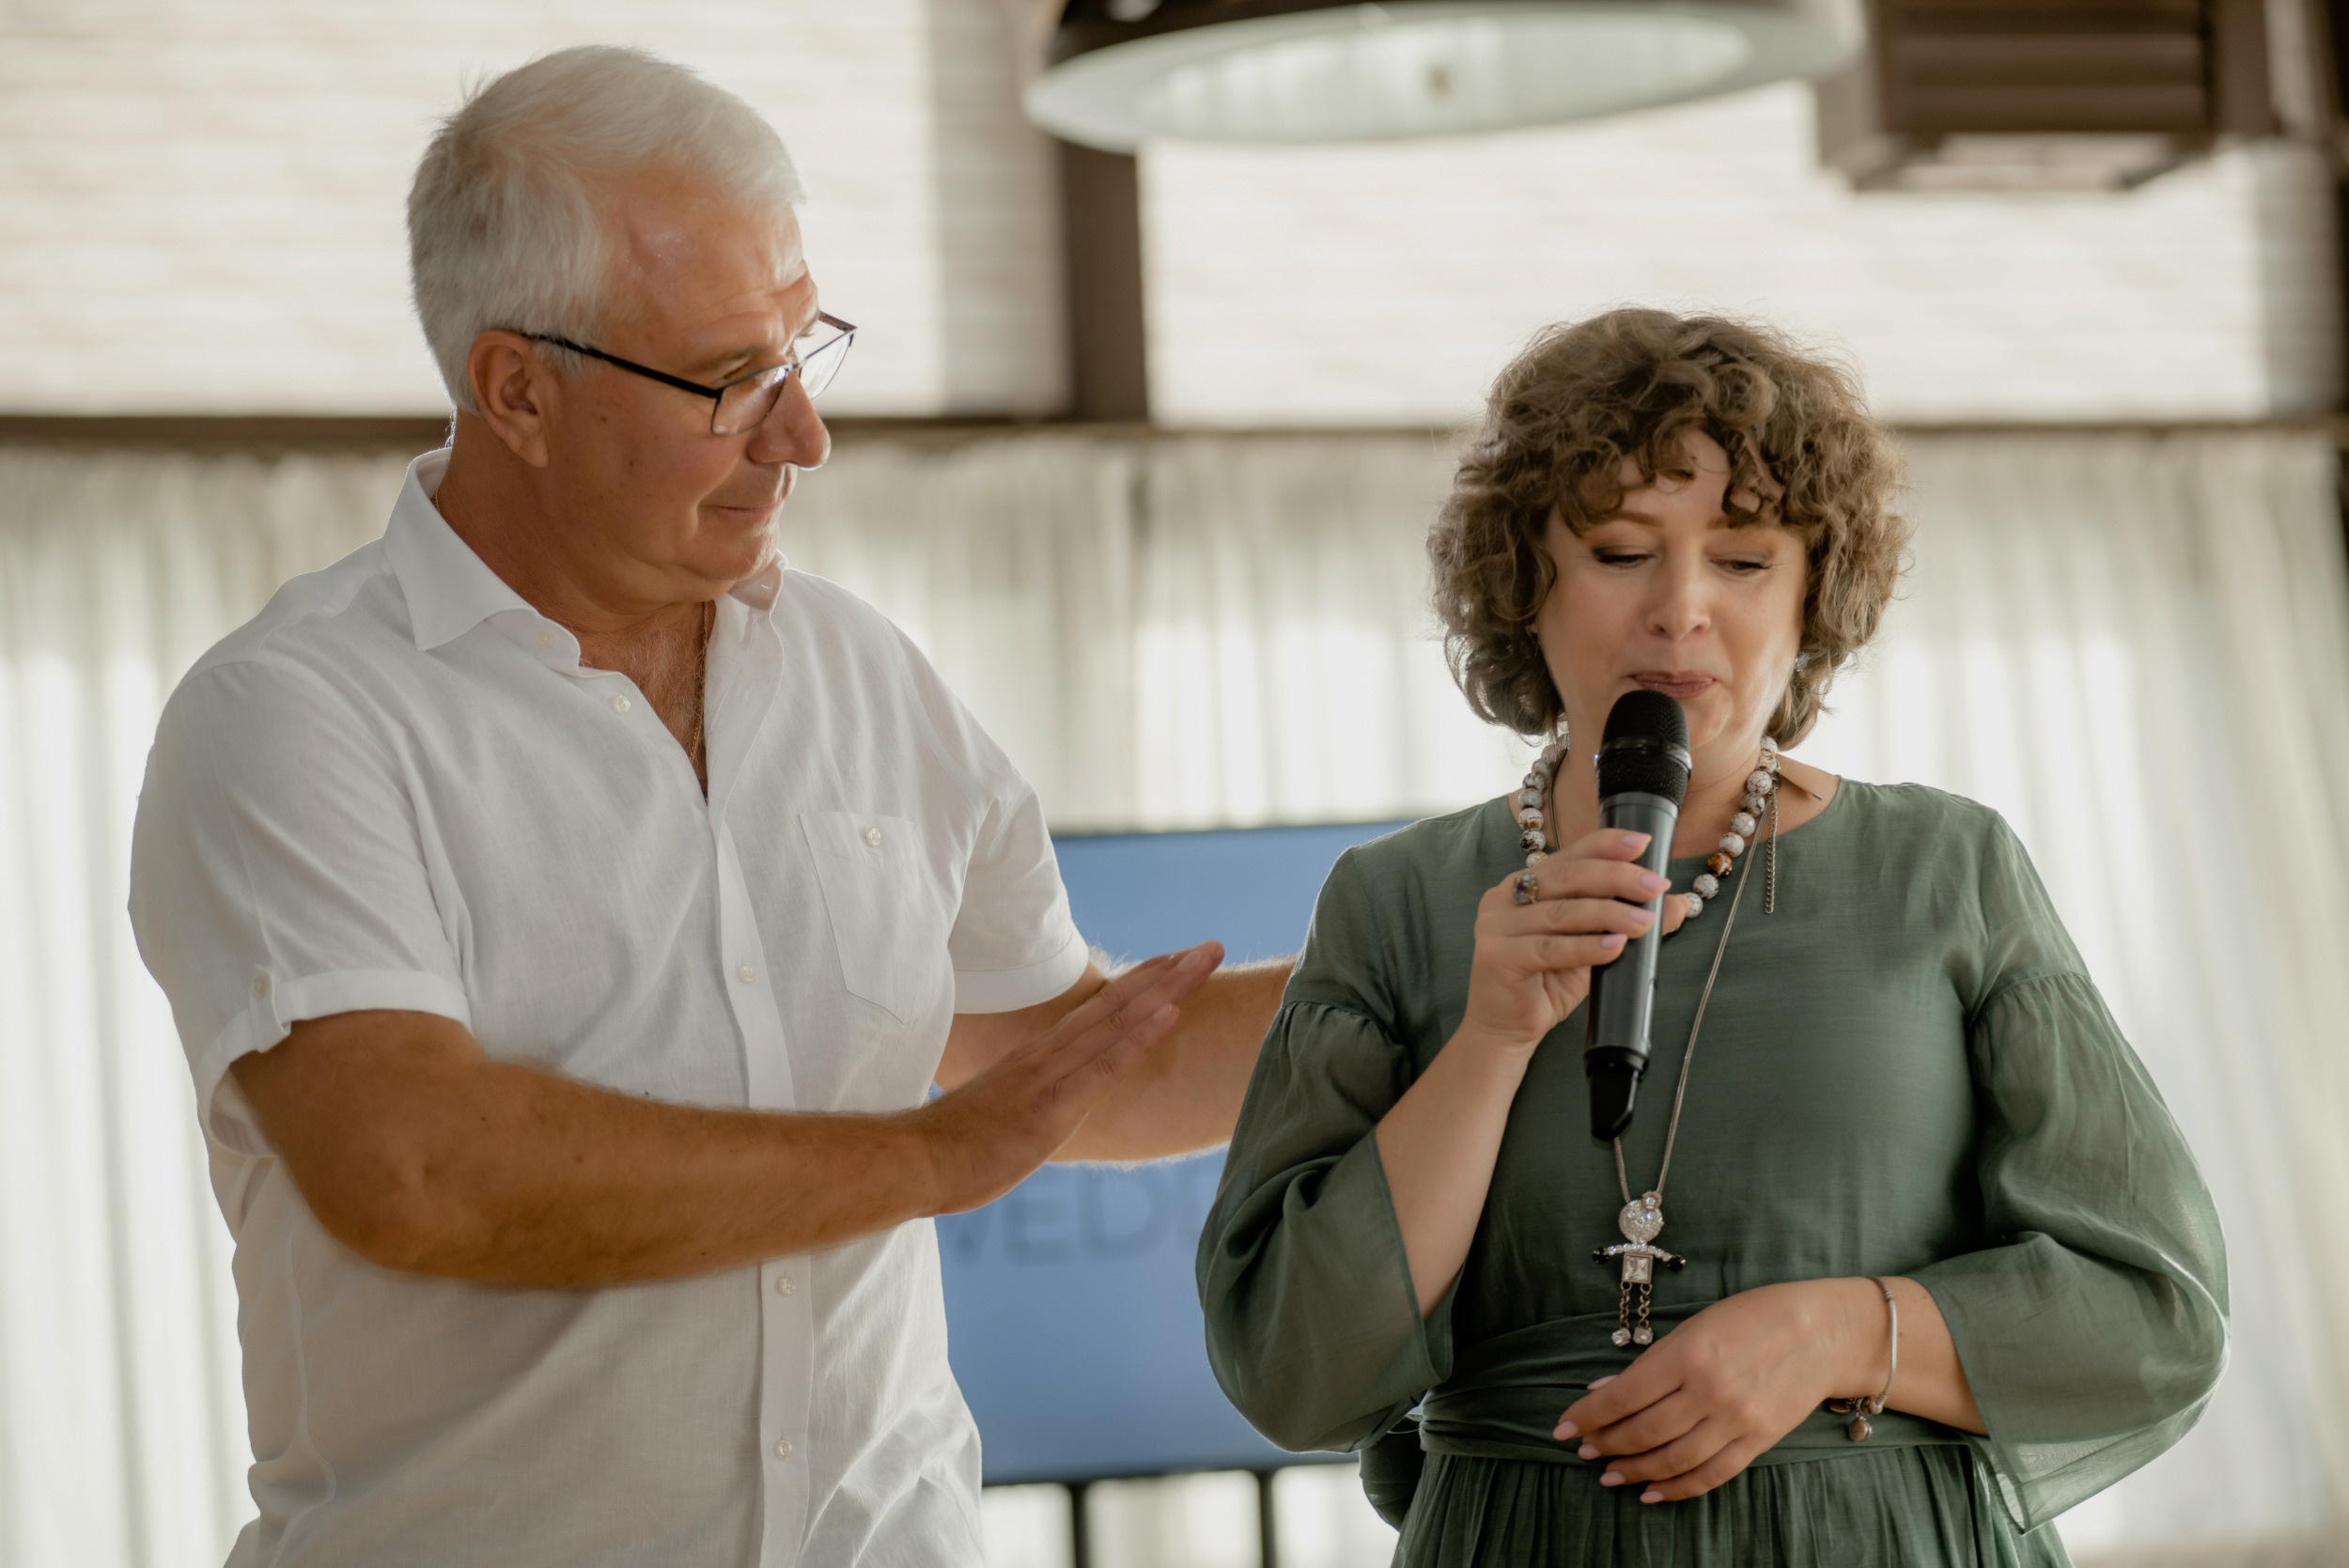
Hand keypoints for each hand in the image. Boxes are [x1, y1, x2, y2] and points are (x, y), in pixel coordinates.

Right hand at [916, 942, 1221, 1212]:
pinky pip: (1105, 1065)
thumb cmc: (957, 1145)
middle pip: (1119, 1001)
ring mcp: (1052, 1073)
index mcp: (1041, 1055)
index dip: (1143, 982)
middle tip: (1211, 945)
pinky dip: (1140, 1036)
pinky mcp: (1053, 1104)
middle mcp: (1050, 1052)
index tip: (1177, 960)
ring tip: (1205, 959)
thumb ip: (1035, 1100)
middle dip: (1169, 972)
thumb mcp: (1007, 1114)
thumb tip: (1050, 1108)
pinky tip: (1171, 1013)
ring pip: (1120, 1019)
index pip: (1101, 1009)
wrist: (915, 1160)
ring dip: (1168, 987)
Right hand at [1456, 829, 1688, 1053]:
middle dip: (1616, 878)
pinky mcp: (1496, 956)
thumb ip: (1624, 922)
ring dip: (1608, 915)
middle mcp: (1504, 897)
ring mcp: (1495, 925)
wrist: (1507, 1030)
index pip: (1569, 855)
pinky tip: (1614, 946)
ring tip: (1644, 923)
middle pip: (1566, 877)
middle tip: (1654, 886)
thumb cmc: (1547, 984)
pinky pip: (1548, 948)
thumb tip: (1674, 904)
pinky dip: (1586, 947)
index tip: (1643, 843)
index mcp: (1524, 884)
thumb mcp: (1592, 947)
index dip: (1606, 845)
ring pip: (1561, 913)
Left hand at [1551, 1280, 1866, 1502]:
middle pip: (1644, 1432)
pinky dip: (1677, 1488)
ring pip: (1673, 1459)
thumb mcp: (1694, 1326)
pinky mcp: (1759, 1441)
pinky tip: (1651, 1492)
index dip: (1588, 1416)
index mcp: (1689, 1355)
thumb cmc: (1751, 1318)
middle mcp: (1710, 1391)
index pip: (1624, 1396)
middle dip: (1606, 1445)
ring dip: (1635, 1471)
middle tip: (1584, 1452)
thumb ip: (1651, 1364)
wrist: (1821, 1332)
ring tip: (1609, 1475)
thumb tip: (1603, 1392)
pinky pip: (1711, 1475)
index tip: (1562, 1428)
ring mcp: (1737, 1421)